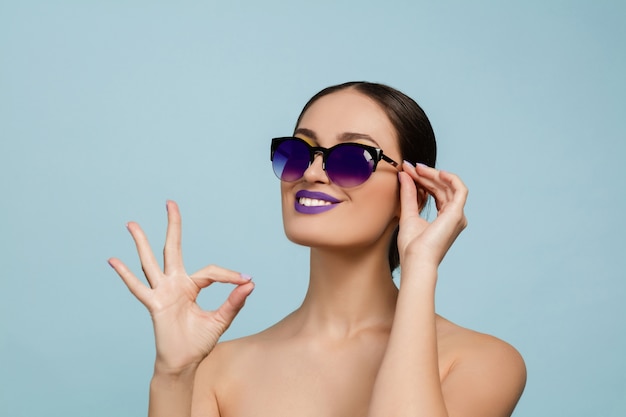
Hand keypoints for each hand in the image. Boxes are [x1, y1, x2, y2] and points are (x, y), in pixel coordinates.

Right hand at [108, 200, 253, 373]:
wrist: (184, 363)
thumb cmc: (199, 342)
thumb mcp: (220, 320)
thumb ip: (234, 303)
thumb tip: (250, 284)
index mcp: (192, 287)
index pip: (210, 272)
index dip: (228, 275)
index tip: (246, 280)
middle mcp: (175, 284)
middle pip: (172, 249)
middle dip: (173, 226)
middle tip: (170, 202)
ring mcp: (162, 293)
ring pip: (151, 262)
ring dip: (142, 243)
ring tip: (132, 224)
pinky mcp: (154, 305)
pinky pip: (139, 288)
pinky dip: (126, 275)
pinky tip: (114, 260)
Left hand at [397, 162, 467, 267]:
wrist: (416, 260)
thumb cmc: (412, 246)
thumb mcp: (407, 214)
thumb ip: (408, 194)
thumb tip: (404, 175)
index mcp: (444, 219)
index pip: (436, 193)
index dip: (423, 180)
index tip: (409, 171)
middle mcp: (454, 217)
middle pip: (442, 188)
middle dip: (426, 175)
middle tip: (410, 167)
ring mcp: (457, 216)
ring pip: (448, 187)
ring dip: (432, 175)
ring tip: (416, 169)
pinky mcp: (457, 214)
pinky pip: (459, 189)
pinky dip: (450, 178)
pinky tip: (436, 172)